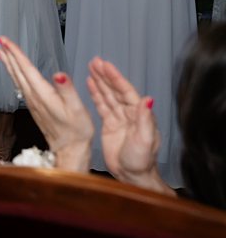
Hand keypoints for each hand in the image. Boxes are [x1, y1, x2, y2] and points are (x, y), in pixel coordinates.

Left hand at [0, 36, 93, 171]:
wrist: (70, 150)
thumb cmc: (77, 130)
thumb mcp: (77, 109)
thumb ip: (67, 90)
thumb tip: (59, 74)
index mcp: (43, 94)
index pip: (26, 69)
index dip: (16, 53)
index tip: (5, 41)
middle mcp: (34, 97)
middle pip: (18, 72)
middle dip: (9, 54)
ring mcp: (32, 103)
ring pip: (17, 78)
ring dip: (9, 64)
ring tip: (0, 52)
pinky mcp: (34, 107)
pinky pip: (20, 86)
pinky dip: (15, 74)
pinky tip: (14, 72)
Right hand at [87, 58, 167, 191]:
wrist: (132, 176)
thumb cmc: (141, 161)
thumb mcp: (145, 140)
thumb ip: (145, 119)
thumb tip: (148, 99)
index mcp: (139, 115)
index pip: (126, 92)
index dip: (115, 78)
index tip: (106, 66)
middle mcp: (130, 114)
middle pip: (116, 90)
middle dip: (106, 75)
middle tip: (95, 61)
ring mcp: (119, 119)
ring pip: (108, 95)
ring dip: (100, 81)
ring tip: (91, 67)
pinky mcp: (109, 125)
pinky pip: (102, 106)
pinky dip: (96, 94)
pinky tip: (90, 84)